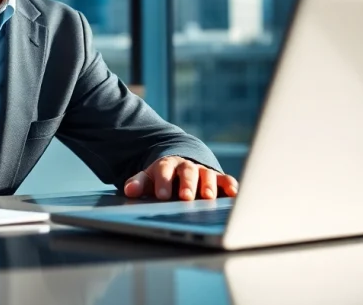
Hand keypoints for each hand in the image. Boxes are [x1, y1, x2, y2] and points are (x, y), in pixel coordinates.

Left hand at [123, 156, 237, 200]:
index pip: (164, 170)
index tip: (162, 195)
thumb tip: (129, 190)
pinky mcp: (218, 178)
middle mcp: (187, 166)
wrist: (182, 165)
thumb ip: (139, 183)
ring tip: (208, 197)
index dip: (163, 182)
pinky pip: (226, 179)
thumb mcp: (150, 178)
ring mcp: (203, 171)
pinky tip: (233, 193)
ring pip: (207, 175)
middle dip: (187, 184)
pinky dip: (230, 185)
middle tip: (186, 197)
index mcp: (167, 165)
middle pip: (187, 172)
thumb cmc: (164, 177)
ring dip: (208, 185)